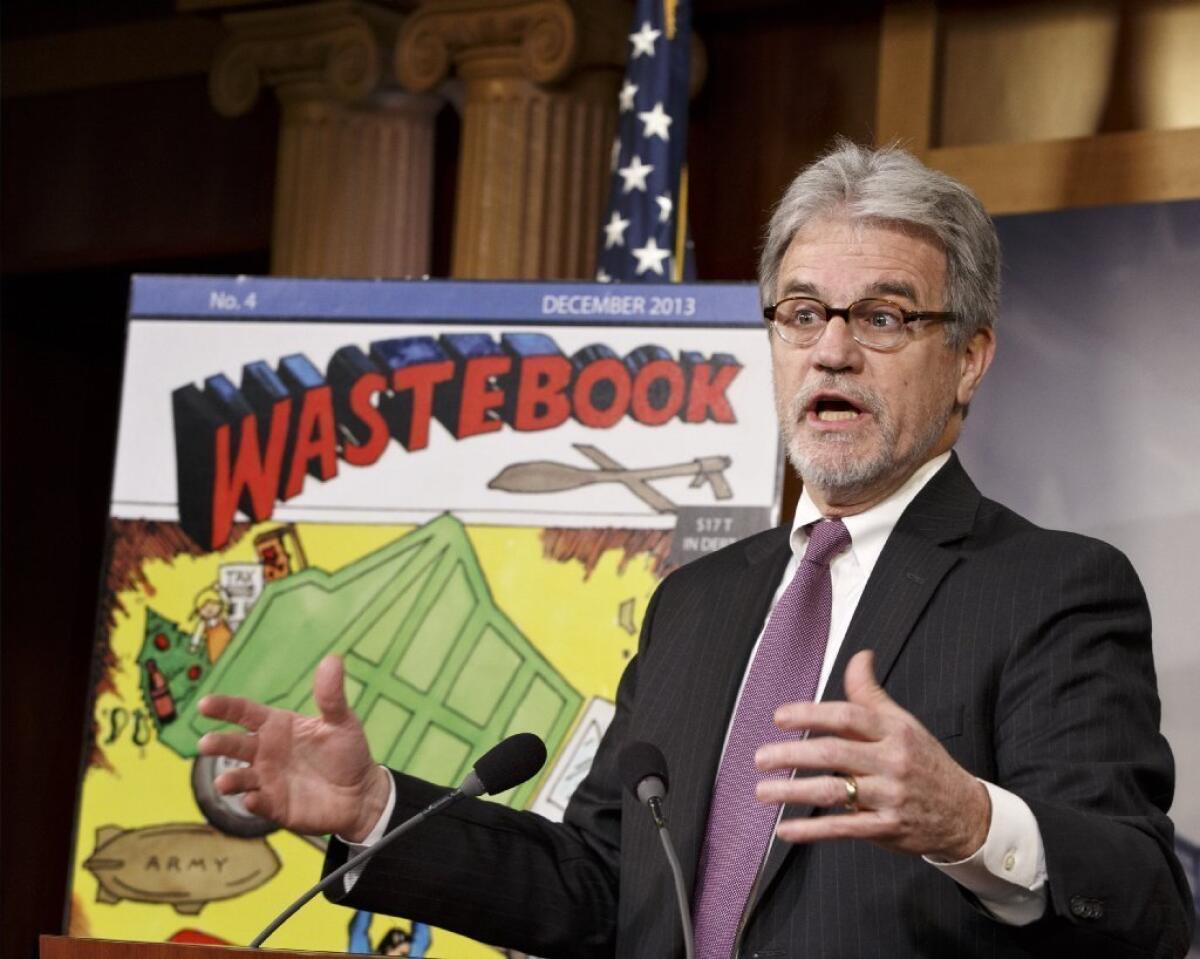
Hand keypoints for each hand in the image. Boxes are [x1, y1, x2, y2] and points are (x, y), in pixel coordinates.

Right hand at [197, 655, 389, 841]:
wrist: (361, 793)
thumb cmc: (347, 751)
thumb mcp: (341, 721)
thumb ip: (331, 695)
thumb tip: (332, 659)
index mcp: (276, 726)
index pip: (244, 712)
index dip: (224, 707)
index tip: (204, 704)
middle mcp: (265, 752)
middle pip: (235, 745)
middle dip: (218, 743)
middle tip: (206, 744)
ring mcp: (267, 780)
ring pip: (239, 778)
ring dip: (229, 779)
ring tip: (224, 782)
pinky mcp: (274, 806)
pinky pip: (259, 804)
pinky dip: (253, 802)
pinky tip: (253, 799)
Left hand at [754, 650, 989, 860]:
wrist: (965, 812)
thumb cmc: (924, 761)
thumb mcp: (903, 722)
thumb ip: (870, 693)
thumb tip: (860, 655)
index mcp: (893, 731)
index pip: (847, 715)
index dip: (810, 714)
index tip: (779, 717)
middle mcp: (892, 761)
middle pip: (834, 752)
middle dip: (792, 754)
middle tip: (760, 757)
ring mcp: (890, 796)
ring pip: (834, 791)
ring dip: (793, 791)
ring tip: (763, 791)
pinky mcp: (887, 828)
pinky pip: (843, 828)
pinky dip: (812, 830)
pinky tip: (785, 829)